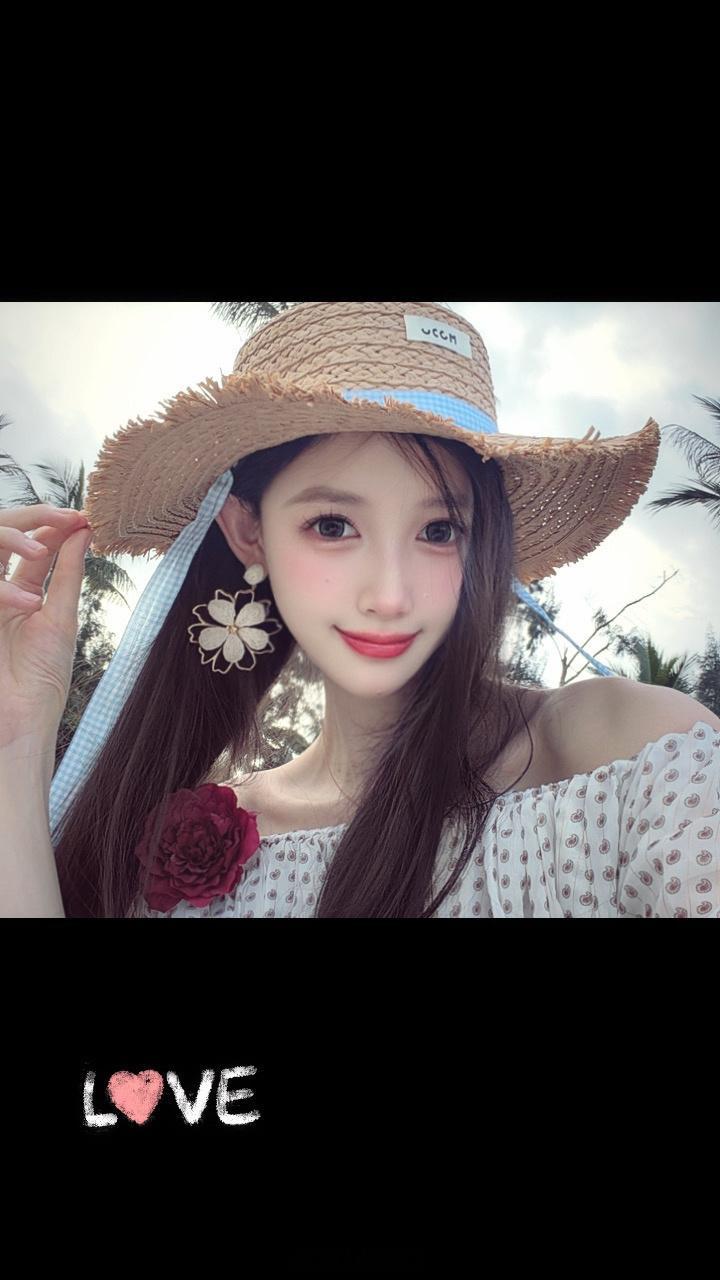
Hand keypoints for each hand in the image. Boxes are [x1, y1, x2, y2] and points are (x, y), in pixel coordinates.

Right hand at [0, 504, 93, 751]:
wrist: (20, 719)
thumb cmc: (43, 676)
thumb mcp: (59, 617)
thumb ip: (67, 574)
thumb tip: (83, 532)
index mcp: (25, 598)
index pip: (37, 551)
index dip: (55, 529)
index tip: (80, 514)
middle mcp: (3, 597)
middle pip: (10, 546)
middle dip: (34, 525)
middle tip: (63, 516)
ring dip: (17, 544)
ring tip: (46, 546)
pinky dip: (6, 587)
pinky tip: (28, 597)